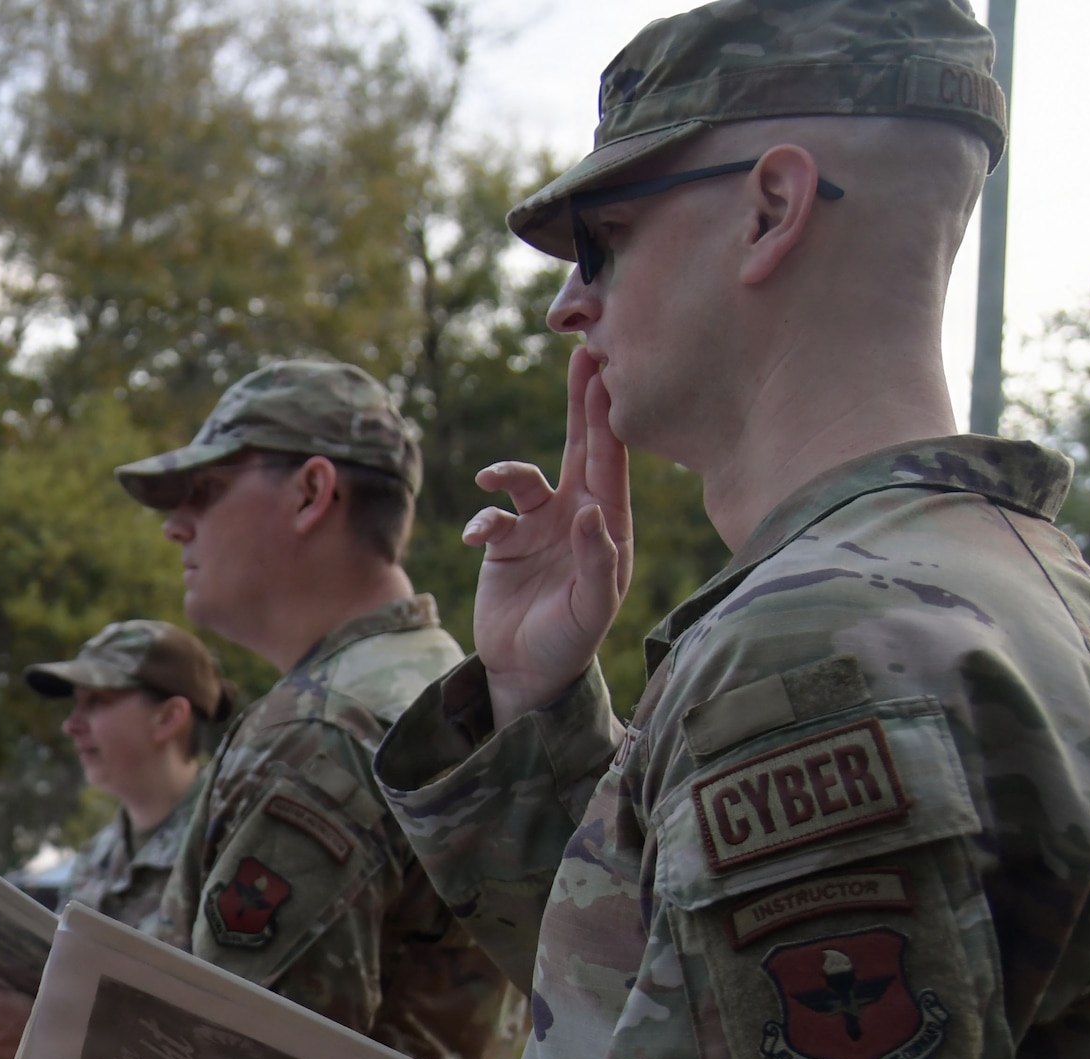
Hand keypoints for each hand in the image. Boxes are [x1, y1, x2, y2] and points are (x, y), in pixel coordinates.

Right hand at [466, 346, 632, 725]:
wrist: (528, 672)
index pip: (611, 463)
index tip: (607, 376)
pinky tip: (479, 537)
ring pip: (526, 479)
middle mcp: (576, 516)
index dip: (608, 419)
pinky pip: (491, 516)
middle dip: (580, 405)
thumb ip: (596, 560)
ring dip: (509, 473)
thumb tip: (589, 512)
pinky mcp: (504, 543)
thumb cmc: (571, 642)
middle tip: (583, 355)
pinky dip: (483, 520)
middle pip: (578, 449)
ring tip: (494, 480)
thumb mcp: (592, 607)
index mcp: (608, 525)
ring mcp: (539, 527)